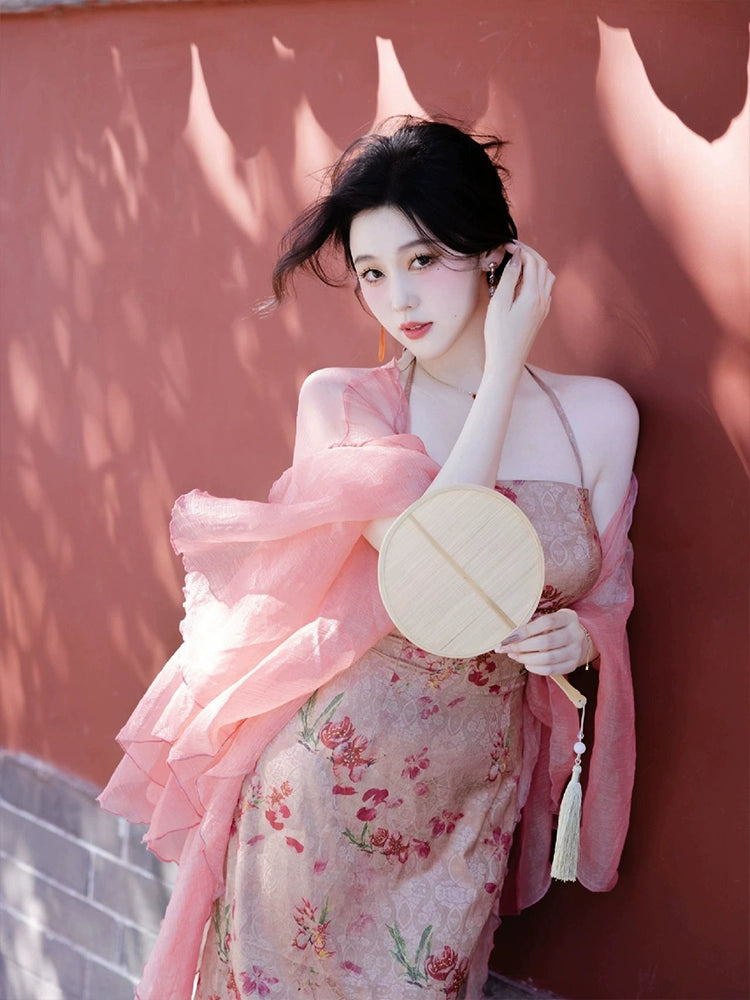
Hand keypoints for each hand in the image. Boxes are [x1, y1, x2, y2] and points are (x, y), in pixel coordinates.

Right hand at [484, 243, 554, 369]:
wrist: (507, 362)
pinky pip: (545, 288)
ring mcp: (544, 307)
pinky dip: (536, 277)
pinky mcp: (541, 314)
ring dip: (535, 264)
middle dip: (529, 253)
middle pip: (542, 265)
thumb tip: (518, 258)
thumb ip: (509, 279)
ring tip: (518, 261)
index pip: (532, 261)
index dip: (520, 249)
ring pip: (546, 276)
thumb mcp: (498, 305)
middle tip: (512, 248)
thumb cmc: (498, 336)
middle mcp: (543, 299)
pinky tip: (523, 281)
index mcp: (533, 295)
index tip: (505, 245)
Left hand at [496, 609, 592, 675]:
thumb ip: (534, 625)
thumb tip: (510, 636)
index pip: (546, 622)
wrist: (579, 640)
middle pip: (547, 642)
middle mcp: (575, 634)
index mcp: (568, 618)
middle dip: (523, 646)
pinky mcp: (572, 665)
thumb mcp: (550, 620)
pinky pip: (552, 670)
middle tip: (506, 648)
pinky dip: (536, 669)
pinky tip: (526, 664)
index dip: (526, 630)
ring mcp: (576, 651)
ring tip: (514, 655)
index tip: (509, 637)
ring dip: (526, 658)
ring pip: (548, 658)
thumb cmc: (556, 627)